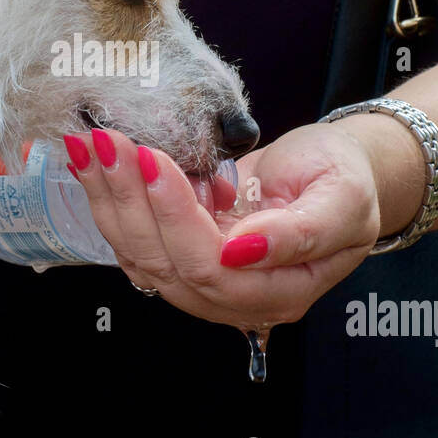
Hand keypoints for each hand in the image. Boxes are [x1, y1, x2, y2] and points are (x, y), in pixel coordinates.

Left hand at [65, 123, 385, 328]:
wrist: (336, 171)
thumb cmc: (346, 181)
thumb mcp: (344, 199)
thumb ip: (300, 232)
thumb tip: (242, 250)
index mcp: (279, 292)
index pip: (210, 268)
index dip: (176, 216)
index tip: (155, 160)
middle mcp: (232, 296)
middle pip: (164, 262)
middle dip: (131, 199)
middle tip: (110, 141)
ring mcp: (201, 278)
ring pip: (138, 251)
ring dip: (109, 197)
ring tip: (92, 144)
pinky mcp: (178, 253)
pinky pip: (133, 236)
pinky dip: (108, 199)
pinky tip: (91, 162)